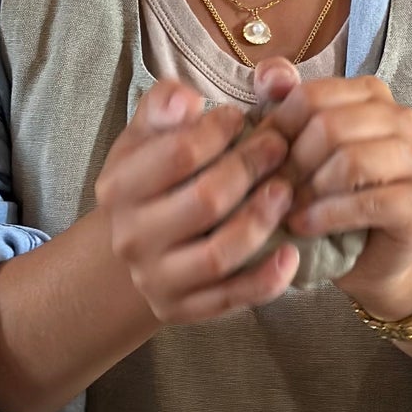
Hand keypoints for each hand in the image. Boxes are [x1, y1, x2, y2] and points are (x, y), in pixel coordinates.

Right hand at [94, 78, 298, 323]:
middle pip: (205, 202)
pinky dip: (266, 281)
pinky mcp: (182, 309)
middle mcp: (132, 237)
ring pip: (219, 256)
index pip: (178, 154)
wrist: (138, 243)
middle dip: (250, 169)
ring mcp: (156, 279)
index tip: (240, 116)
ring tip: (286, 191)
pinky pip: (230, 300)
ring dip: (260, 221)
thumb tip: (185, 101)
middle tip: (279, 146)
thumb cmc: (154, 176)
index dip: (218, 130)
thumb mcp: (147, 135)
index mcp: (119, 188)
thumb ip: (164, 105)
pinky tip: (292, 254)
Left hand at [255, 59, 411, 318]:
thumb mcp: (297, 149)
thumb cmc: (327, 197)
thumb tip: (270, 75)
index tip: (259, 159)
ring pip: (352, 161)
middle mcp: (402, 119)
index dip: (277, 129)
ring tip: (287, 209)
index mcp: (372, 96)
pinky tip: (304, 225)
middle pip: (330, 126)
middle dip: (291, 163)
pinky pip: (370, 202)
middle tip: (271, 191)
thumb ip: (282, 104)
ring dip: (310, 190)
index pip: (312, 95)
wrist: (366, 257)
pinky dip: (328, 215)